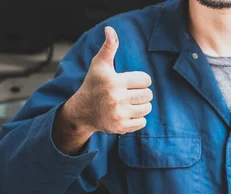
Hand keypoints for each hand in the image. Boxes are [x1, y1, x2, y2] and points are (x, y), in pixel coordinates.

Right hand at [53, 26, 152, 153]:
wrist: (82, 112)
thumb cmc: (93, 85)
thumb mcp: (99, 65)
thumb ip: (108, 47)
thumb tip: (110, 29)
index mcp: (114, 81)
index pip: (145, 80)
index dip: (140, 80)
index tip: (130, 82)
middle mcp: (116, 98)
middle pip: (148, 95)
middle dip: (142, 93)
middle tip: (131, 94)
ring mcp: (119, 114)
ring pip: (147, 108)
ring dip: (141, 106)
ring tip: (129, 103)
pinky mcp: (120, 127)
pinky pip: (143, 122)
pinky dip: (138, 119)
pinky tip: (127, 114)